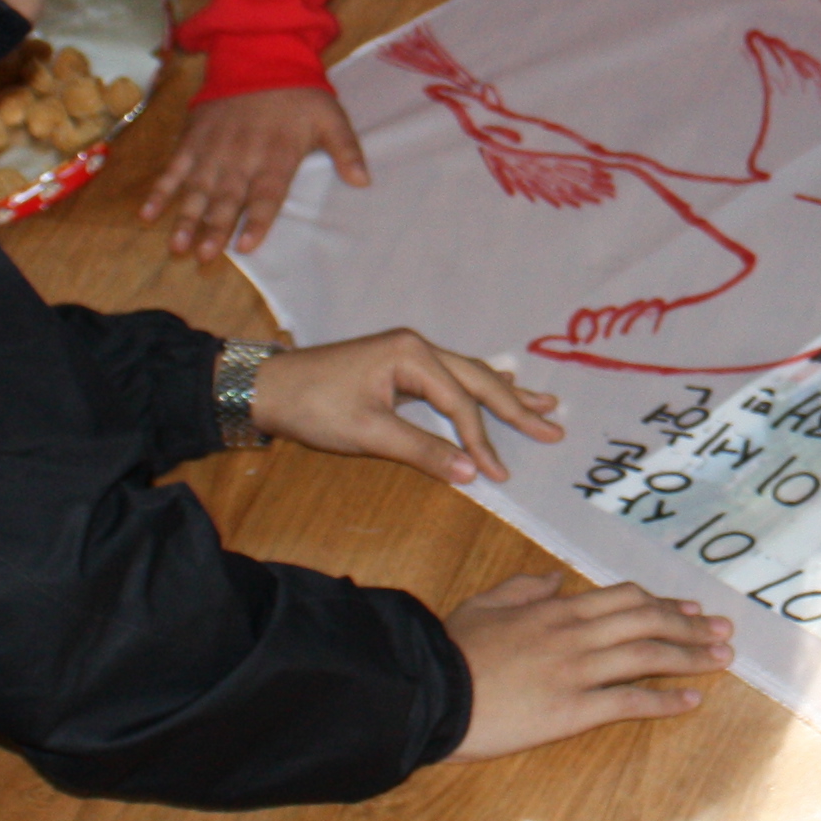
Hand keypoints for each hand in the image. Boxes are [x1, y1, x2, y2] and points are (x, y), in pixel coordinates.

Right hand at [145, 84, 366, 261]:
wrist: (260, 53)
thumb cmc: (299, 93)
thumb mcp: (331, 118)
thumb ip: (346, 150)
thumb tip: (364, 181)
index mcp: (276, 155)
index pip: (267, 195)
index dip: (257, 221)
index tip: (245, 246)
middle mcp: (242, 157)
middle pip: (227, 199)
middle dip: (214, 229)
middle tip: (204, 256)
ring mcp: (213, 149)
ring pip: (197, 190)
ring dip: (186, 219)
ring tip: (177, 245)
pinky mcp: (193, 139)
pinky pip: (173, 169)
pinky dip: (160, 191)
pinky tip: (148, 214)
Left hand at [247, 328, 562, 486]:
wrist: (267, 388)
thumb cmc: (314, 406)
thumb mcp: (369, 433)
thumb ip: (423, 451)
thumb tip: (471, 473)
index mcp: (412, 355)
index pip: (460, 403)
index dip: (481, 440)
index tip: (498, 473)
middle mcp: (417, 346)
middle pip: (477, 379)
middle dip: (516, 405)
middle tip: (554, 426)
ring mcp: (408, 353)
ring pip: (467, 375)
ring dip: (504, 392)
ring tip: (542, 403)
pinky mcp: (398, 365)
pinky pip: (450, 377)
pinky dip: (477, 386)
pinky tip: (499, 380)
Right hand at [445, 572, 736, 758]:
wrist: (429, 690)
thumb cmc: (450, 649)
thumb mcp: (484, 604)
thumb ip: (524, 588)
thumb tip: (558, 579)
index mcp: (555, 609)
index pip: (624, 599)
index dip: (663, 603)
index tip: (691, 608)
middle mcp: (574, 635)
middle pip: (647, 622)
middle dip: (691, 626)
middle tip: (723, 632)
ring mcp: (576, 672)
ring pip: (648, 657)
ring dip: (691, 657)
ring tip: (721, 661)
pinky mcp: (572, 710)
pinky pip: (629, 702)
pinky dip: (665, 701)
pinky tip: (691, 702)